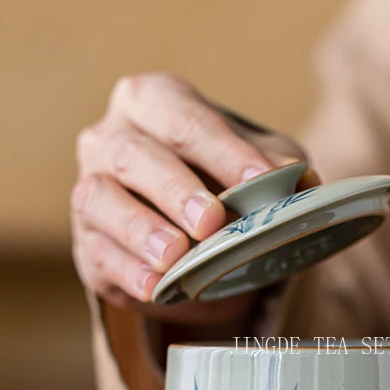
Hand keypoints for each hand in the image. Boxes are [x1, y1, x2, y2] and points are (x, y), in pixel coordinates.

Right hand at [71, 73, 313, 321]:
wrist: (195, 240)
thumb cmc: (224, 184)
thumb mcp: (258, 167)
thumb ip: (274, 166)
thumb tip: (300, 179)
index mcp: (154, 102)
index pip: (186, 120)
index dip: (224, 150)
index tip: (260, 180)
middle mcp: (111, 138)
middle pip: (133, 154)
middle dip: (175, 188)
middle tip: (211, 222)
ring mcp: (91, 190)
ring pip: (99, 200)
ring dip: (139, 229)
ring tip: (175, 255)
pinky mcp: (88, 245)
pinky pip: (99, 254)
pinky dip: (127, 271)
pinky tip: (154, 287)